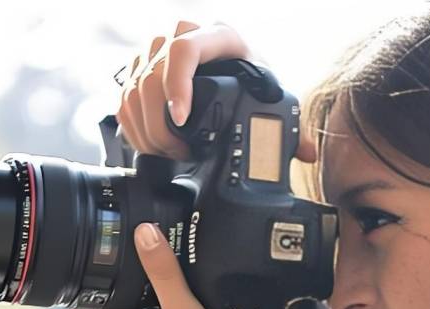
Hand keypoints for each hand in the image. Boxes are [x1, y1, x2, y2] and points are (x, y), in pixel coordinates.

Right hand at [117, 20, 316, 163]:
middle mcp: (185, 34)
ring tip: (168, 153)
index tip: (181, 119)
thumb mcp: (272, 95)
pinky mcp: (141, 68)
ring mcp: (158, 50)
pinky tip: (149, 145)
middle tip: (179, 152)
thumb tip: (304, 152)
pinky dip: (132, 126)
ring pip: (134, 86)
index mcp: (220, 35)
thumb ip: (289, 127)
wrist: (236, 70)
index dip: (177, 85)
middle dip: (161, 123)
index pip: (184, 49)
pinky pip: (125, 96)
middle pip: (153, 73)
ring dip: (145, 128)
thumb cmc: (253, 80)